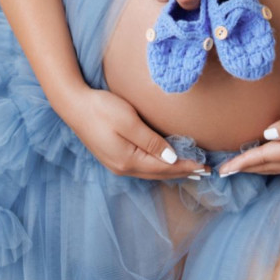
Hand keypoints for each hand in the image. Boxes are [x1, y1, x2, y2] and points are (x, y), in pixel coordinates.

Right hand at [67, 86, 208, 179]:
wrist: (74, 105)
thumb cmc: (101, 109)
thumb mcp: (129, 121)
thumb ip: (150, 141)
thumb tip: (171, 158)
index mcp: (128, 161)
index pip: (165, 167)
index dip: (186, 166)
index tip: (205, 166)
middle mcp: (123, 167)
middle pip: (159, 173)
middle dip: (182, 172)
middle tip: (203, 171)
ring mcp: (117, 164)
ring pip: (150, 172)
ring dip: (170, 171)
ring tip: (188, 170)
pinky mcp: (113, 157)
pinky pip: (142, 166)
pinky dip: (158, 166)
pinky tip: (164, 162)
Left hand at [218, 79, 279, 176]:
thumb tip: (267, 136)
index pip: (266, 157)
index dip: (244, 162)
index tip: (224, 168)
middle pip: (269, 166)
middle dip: (246, 169)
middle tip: (224, 172)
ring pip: (276, 166)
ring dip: (257, 167)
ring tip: (239, 167)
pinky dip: (269, 162)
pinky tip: (263, 158)